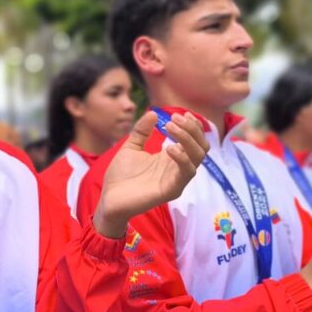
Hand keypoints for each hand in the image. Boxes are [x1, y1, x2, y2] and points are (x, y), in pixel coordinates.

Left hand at [94, 111, 208, 238]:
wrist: (109, 198)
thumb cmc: (120, 176)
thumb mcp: (131, 146)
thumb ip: (141, 131)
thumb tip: (153, 113)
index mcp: (171, 158)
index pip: (195, 140)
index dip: (193, 126)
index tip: (183, 114)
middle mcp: (178, 168)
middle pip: (201, 147)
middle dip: (192, 129)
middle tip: (174, 119)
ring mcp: (176, 179)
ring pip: (198, 157)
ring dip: (187, 138)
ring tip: (169, 127)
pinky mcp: (172, 190)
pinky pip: (186, 173)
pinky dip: (182, 157)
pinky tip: (168, 148)